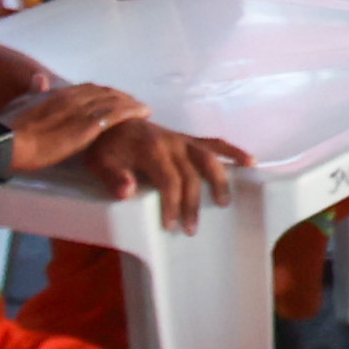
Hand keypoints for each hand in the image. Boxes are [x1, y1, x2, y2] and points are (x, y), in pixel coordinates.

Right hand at [0, 82, 158, 171]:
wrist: (4, 141)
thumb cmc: (7, 128)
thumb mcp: (20, 104)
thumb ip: (33, 93)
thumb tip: (39, 79)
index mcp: (56, 93)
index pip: (86, 89)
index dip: (102, 93)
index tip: (112, 97)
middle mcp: (71, 97)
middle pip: (103, 92)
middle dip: (120, 96)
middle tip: (132, 102)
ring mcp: (81, 111)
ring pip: (113, 100)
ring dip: (130, 102)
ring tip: (142, 108)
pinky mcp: (87, 127)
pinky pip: (116, 114)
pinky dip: (132, 111)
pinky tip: (143, 112)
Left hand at [72, 116, 249, 225]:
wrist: (110, 121)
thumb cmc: (104, 147)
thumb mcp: (99, 163)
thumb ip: (113, 178)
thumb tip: (128, 192)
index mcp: (150, 149)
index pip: (169, 180)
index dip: (172, 204)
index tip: (170, 225)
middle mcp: (171, 142)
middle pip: (191, 175)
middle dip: (193, 203)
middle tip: (191, 228)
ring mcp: (182, 139)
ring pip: (208, 157)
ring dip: (219, 180)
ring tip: (224, 202)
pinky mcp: (187, 139)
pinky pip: (213, 143)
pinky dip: (232, 151)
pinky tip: (249, 161)